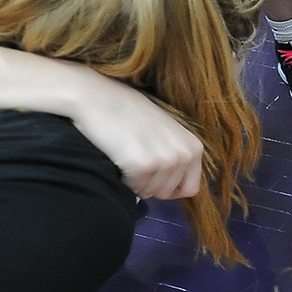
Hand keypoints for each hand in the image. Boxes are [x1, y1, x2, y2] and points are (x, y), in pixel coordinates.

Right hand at [59, 63, 205, 199]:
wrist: (98, 98)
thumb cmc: (128, 113)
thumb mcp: (165, 132)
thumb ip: (175, 155)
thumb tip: (175, 188)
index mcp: (193, 147)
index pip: (189, 188)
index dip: (168, 186)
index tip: (153, 173)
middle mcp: (185, 154)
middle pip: (167, 193)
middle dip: (149, 183)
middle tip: (134, 157)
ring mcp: (165, 160)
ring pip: (149, 193)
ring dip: (135, 181)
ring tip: (126, 154)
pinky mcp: (143, 165)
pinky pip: (133, 189)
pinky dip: (123, 179)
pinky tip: (118, 157)